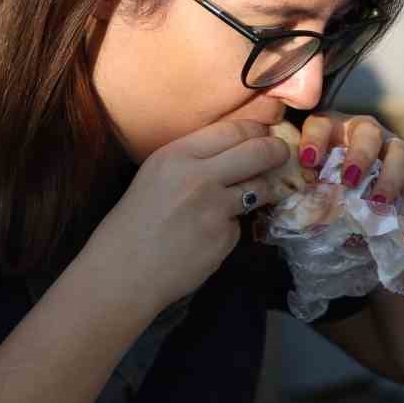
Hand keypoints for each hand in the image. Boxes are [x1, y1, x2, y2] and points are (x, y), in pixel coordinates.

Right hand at [83, 120, 289, 309]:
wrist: (123, 272)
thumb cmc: (133, 223)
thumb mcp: (156, 175)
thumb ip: (193, 160)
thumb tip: (235, 150)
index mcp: (177, 155)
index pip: (233, 130)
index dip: (256, 131)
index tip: (264, 135)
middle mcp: (199, 176)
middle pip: (258, 152)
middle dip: (276, 151)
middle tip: (280, 155)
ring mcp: (216, 208)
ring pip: (260, 188)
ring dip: (261, 189)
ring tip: (245, 195)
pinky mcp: (225, 238)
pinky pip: (240, 224)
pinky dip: (231, 227)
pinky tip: (207, 236)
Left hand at [293, 112, 403, 207]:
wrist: (357, 197)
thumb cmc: (326, 184)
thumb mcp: (313, 182)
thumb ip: (309, 188)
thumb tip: (304, 206)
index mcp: (330, 129)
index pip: (320, 125)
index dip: (315, 140)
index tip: (309, 161)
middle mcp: (361, 130)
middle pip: (367, 132)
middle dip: (360, 156)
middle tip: (350, 181)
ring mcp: (388, 144)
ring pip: (396, 152)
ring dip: (388, 178)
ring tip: (378, 203)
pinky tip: (396, 213)